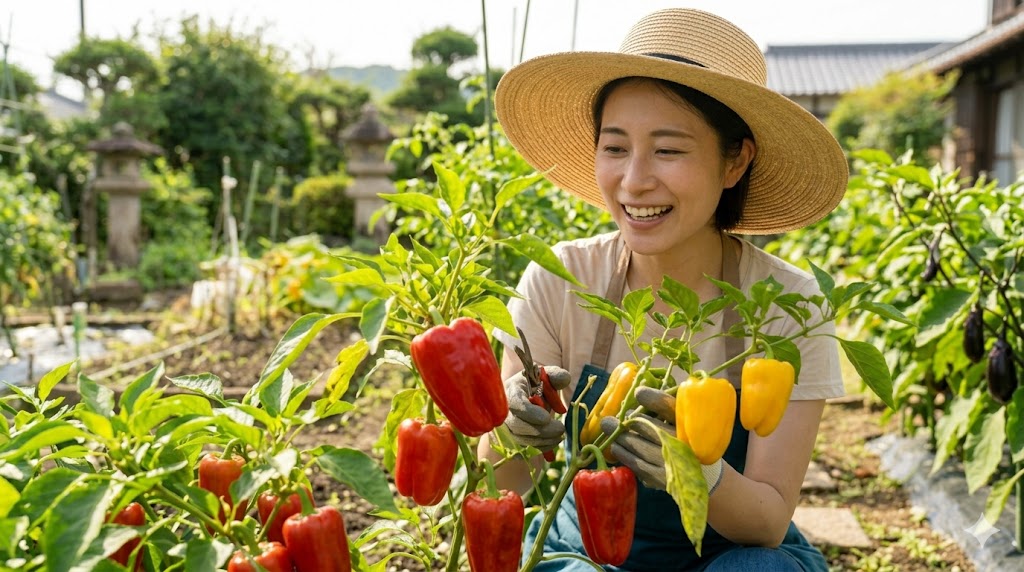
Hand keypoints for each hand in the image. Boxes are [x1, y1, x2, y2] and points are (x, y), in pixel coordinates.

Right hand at [503, 365, 570, 450]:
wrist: (526, 399)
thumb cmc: (535, 387)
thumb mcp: (545, 377)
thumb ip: (556, 375)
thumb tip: (564, 378)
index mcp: (511, 391)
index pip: (515, 403)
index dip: (529, 412)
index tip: (547, 417)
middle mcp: (503, 411)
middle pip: (517, 426)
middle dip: (541, 431)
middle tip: (561, 429)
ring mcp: (504, 428)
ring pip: (520, 440)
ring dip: (543, 441)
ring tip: (560, 435)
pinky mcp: (508, 442)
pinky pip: (522, 451)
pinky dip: (539, 449)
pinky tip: (552, 442)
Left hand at [600, 386, 723, 492]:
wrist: (706, 474)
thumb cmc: (690, 439)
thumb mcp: (686, 420)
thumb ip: (667, 406)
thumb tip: (639, 392)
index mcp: (689, 423)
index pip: (668, 406)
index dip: (652, 398)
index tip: (638, 393)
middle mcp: (681, 441)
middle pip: (645, 425)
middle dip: (625, 421)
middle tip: (611, 419)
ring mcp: (671, 461)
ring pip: (636, 444)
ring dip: (620, 436)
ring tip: (610, 429)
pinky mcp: (662, 477)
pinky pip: (636, 463)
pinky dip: (623, 454)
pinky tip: (616, 448)